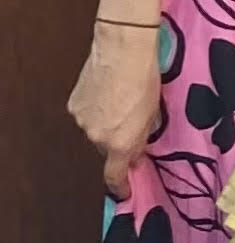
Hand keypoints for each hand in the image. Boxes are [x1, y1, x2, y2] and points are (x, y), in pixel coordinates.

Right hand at [68, 26, 164, 195]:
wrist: (122, 51)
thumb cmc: (145, 81)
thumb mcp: (152, 115)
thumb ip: (141, 138)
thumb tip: (135, 153)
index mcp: (121, 143)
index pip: (115, 175)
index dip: (119, 186)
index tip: (124, 191)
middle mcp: (98, 137)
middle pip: (106, 149)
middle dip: (117, 142)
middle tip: (130, 124)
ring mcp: (82, 121)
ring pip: (95, 131)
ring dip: (106, 124)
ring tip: (119, 101)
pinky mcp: (74, 105)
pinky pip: (86, 115)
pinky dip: (95, 110)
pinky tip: (106, 93)